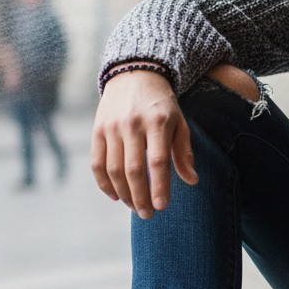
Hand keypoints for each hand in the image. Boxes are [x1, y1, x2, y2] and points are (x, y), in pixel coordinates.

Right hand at [90, 68, 197, 216]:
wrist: (134, 74)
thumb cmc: (162, 104)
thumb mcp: (180, 122)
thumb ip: (184, 151)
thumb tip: (192, 180)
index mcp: (158, 122)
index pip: (158, 161)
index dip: (160, 186)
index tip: (162, 206)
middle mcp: (132, 124)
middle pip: (133, 169)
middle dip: (140, 197)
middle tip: (148, 214)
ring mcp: (112, 127)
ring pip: (113, 169)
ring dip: (123, 193)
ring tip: (134, 207)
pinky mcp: (97, 130)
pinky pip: (97, 163)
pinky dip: (104, 183)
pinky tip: (115, 195)